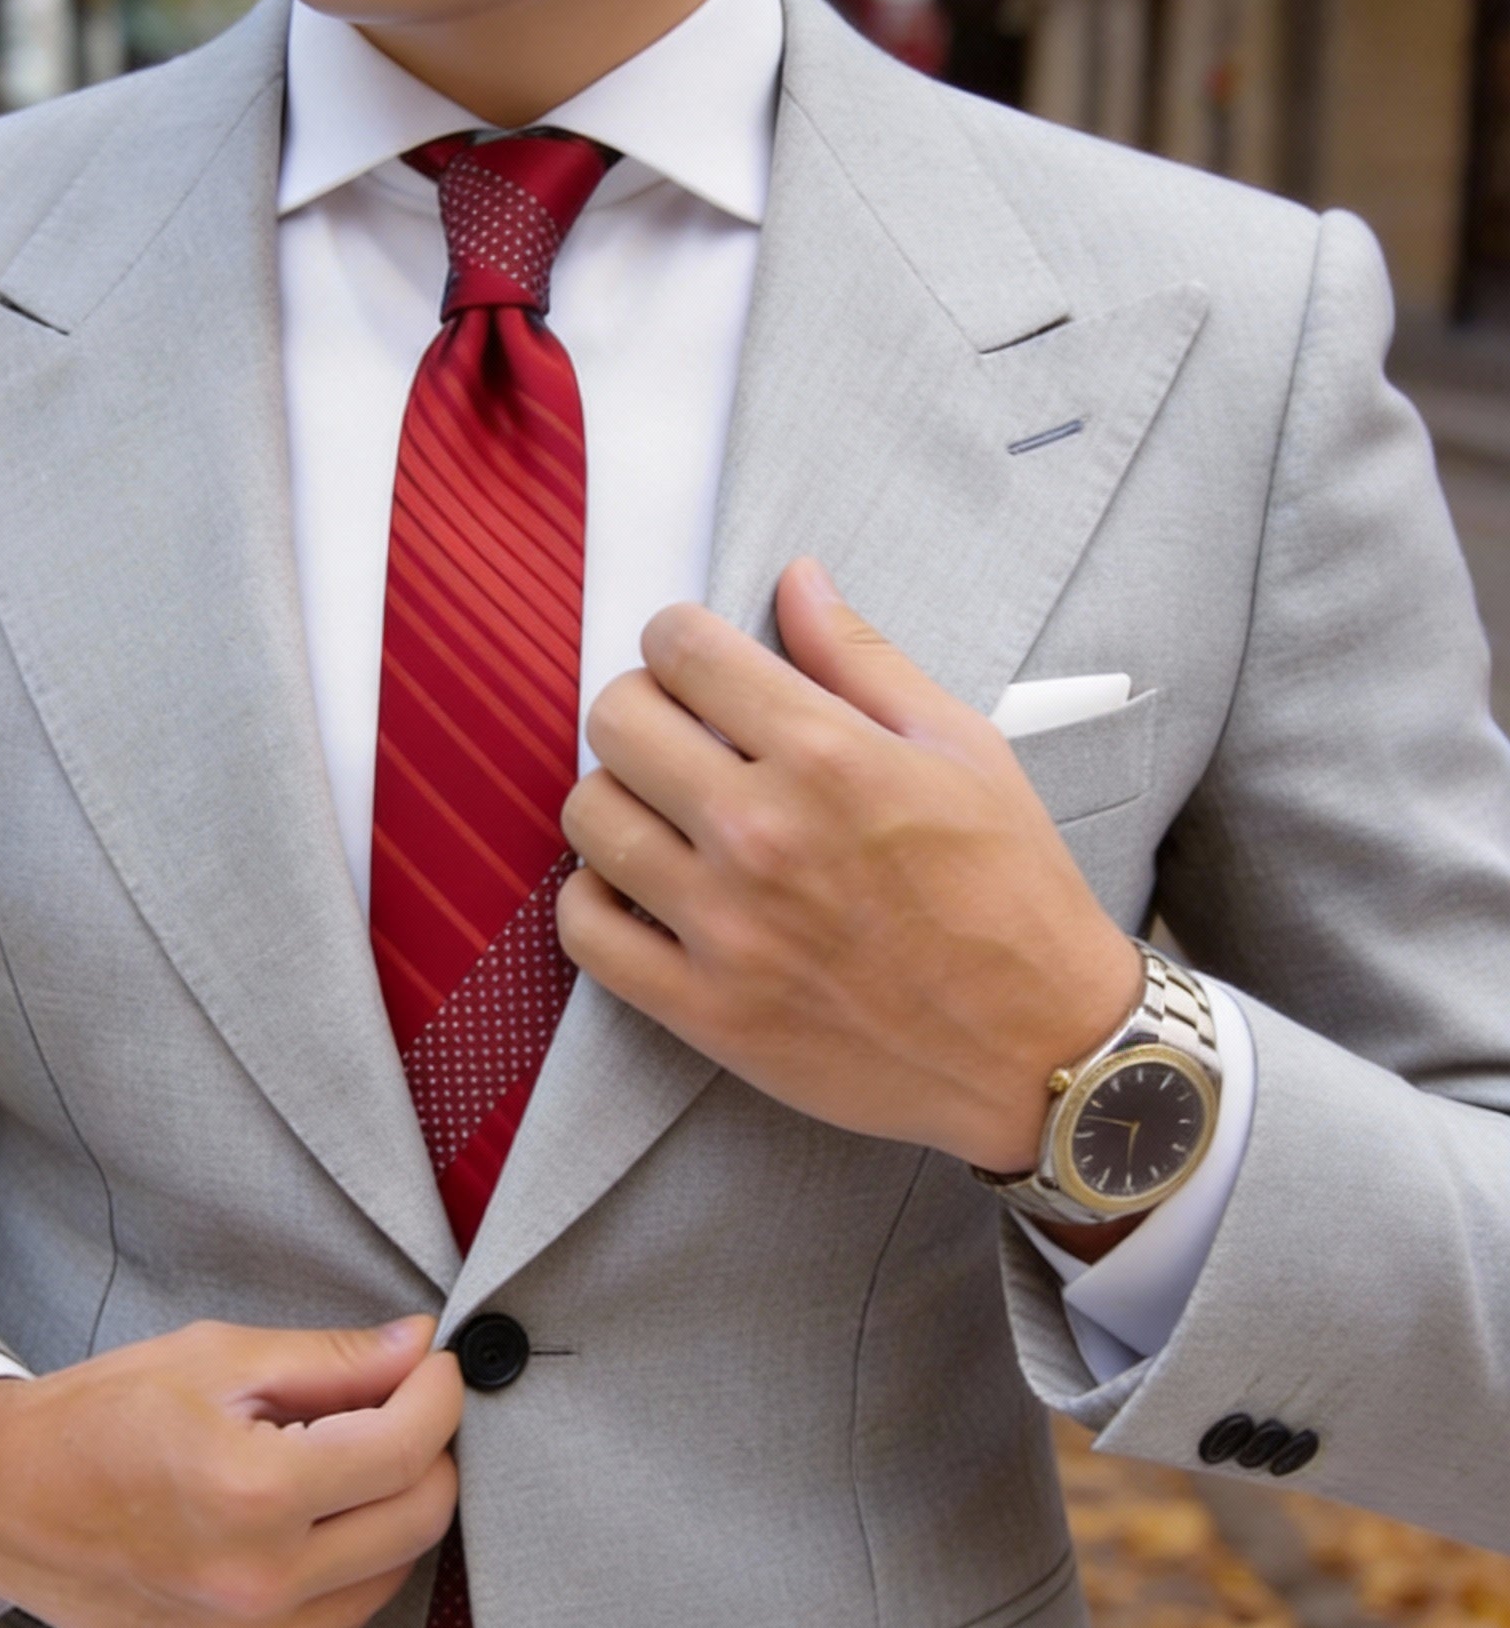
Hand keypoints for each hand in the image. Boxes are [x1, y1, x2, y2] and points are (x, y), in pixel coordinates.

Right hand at [0, 1316, 461, 1627]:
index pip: (407, 1447)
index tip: (434, 1365)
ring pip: (394, 1575)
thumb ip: (331, 1360)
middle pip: (420, 1518)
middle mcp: (260, 1584)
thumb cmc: (102, 1417)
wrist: (4, 1503)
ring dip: (392, 1510)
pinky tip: (314, 1521)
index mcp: (254, 1492)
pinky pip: (345, 1623)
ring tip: (342, 1460)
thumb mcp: (216, 1359)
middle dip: (429, 1450)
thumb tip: (419, 1347)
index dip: (438, 1393)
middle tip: (401, 1405)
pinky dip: (355, 1567)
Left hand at [558, 557, 1140, 1174]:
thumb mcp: (963, 750)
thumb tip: (796, 580)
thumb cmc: (1011, 894)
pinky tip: (639, 888)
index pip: (683, 650)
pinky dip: (595, 899)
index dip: (676, 639)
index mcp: (828, 757)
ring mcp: (725, 927)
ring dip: (614, 798)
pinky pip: (586, 932)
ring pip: (589, 818)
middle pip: (616, 722)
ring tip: (660, 811)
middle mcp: (762, 834)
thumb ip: (863, 660)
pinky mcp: (704, 1009)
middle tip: (675, 732)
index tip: (691, 660)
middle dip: (638, 706)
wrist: (1040, 1048)